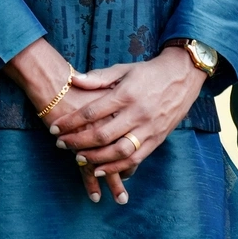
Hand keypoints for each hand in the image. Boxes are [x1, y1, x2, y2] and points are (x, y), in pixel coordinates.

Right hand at [3, 38, 130, 203]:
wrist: (54, 81)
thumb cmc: (77, 83)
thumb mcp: (105, 79)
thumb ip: (118, 97)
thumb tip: (123, 111)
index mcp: (122, 110)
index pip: (133, 138)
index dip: (136, 155)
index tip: (134, 171)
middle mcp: (112, 125)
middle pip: (125, 154)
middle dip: (128, 173)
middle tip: (130, 191)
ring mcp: (96, 136)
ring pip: (110, 165)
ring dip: (114, 182)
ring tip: (121, 199)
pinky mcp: (78, 143)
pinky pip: (87, 167)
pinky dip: (92, 181)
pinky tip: (96, 195)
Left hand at [49, 48, 204, 198]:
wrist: (183, 77)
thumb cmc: (149, 73)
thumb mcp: (124, 69)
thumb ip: (99, 77)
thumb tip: (74, 80)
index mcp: (126, 94)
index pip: (91, 112)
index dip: (70, 122)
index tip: (54, 128)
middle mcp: (137, 113)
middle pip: (102, 135)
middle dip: (78, 142)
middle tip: (61, 144)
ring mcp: (149, 128)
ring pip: (118, 151)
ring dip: (96, 158)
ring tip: (78, 158)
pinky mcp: (157, 139)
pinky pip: (135, 159)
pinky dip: (117, 167)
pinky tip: (101, 169)